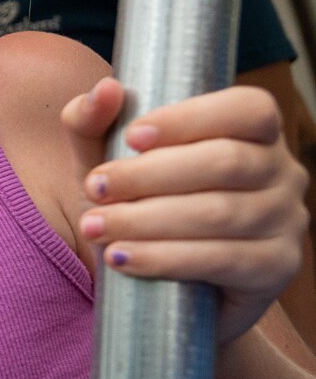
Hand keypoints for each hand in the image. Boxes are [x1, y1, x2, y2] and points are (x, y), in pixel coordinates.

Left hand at [65, 78, 310, 342]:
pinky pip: (224, 260)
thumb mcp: (103, 163)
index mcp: (254, 133)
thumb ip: (93, 123)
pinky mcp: (277, 269)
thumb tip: (107, 89)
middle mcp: (282, 172)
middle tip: (95, 189)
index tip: (132, 137)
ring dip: (147, 220)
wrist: (158, 290)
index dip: (191, 118)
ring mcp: (286, 222)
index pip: (247, 109)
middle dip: (150, 175)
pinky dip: (165, 258)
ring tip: (94, 226)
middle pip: (226, 161)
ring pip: (220, 213)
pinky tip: (123, 258)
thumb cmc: (135, 207)